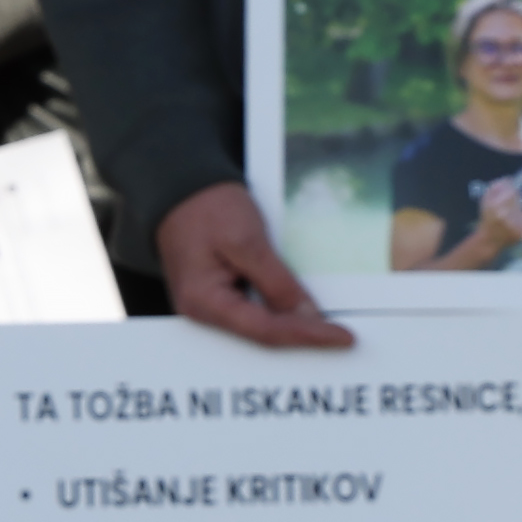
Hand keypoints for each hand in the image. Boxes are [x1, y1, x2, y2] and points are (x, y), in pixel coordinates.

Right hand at [157, 182, 352, 349]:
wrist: (178, 184)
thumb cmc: (206, 207)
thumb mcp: (248, 242)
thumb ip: (278, 283)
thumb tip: (309, 317)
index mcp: (203, 302)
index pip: (265, 331)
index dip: (308, 336)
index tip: (343, 338)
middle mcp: (203, 312)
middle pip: (262, 336)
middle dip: (303, 337)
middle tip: (343, 338)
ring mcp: (210, 305)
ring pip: (260, 326)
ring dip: (294, 326)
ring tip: (330, 328)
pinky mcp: (219, 294)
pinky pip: (255, 311)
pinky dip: (281, 312)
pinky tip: (304, 310)